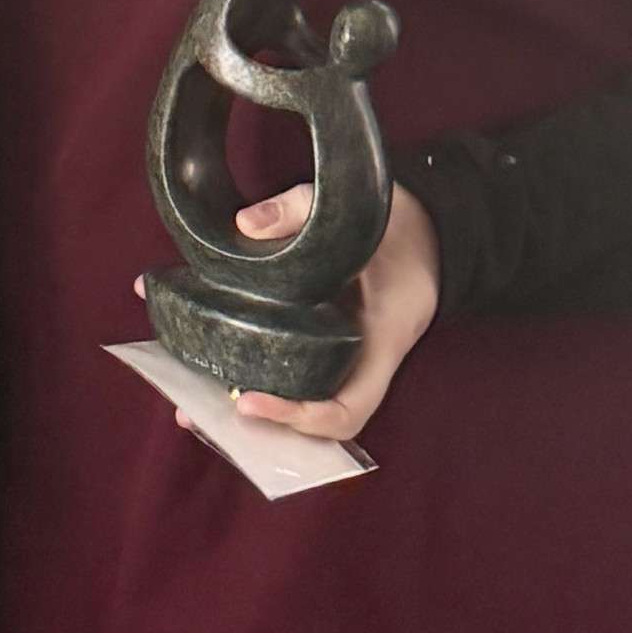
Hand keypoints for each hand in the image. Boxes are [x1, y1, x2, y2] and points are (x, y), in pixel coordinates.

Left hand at [226, 180, 441, 442]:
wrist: (430, 230)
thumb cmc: (400, 225)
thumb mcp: (357, 209)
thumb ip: (301, 208)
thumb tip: (245, 225)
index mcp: (382, 339)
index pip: (349, 408)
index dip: (300, 417)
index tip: (248, 402)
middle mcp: (365, 360)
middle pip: (320, 420)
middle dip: (269, 424)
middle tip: (206, 409)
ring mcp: (349, 354)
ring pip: (309, 402)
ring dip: (261, 410)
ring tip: (201, 402)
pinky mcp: (333, 342)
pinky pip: (304, 375)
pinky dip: (268, 379)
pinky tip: (223, 366)